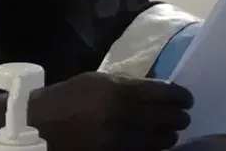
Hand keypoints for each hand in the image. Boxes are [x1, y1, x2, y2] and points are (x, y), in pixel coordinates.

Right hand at [0, 71, 192, 150]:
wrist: (38, 126)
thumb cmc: (67, 97)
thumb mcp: (96, 81)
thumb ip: (126, 84)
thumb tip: (156, 88)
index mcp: (118, 90)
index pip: (165, 92)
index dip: (181, 95)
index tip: (187, 97)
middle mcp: (124, 115)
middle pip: (169, 117)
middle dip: (180, 116)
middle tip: (184, 114)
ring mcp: (120, 140)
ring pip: (163, 140)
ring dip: (170, 134)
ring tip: (171, 131)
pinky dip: (154, 148)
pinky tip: (155, 143)